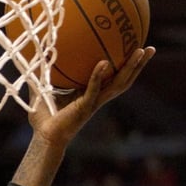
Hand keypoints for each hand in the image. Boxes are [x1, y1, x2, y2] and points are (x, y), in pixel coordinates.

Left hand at [29, 47, 154, 147]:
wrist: (44, 137)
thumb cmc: (44, 118)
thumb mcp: (42, 91)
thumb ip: (41, 75)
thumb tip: (35, 57)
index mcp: (91, 94)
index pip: (112, 77)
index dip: (124, 65)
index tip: (133, 50)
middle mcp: (97, 98)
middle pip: (124, 79)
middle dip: (138, 65)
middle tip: (150, 48)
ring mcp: (93, 103)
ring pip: (118, 84)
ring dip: (130, 69)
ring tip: (140, 52)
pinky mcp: (85, 107)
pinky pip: (94, 89)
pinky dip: (99, 76)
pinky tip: (104, 62)